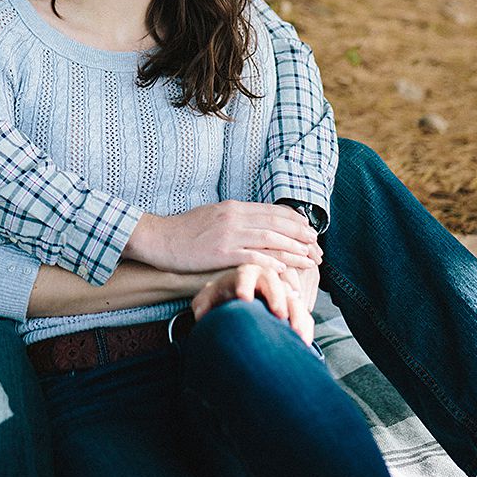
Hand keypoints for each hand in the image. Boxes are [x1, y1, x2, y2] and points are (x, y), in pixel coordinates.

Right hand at [123, 200, 321, 273]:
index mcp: (233, 207)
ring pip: (270, 239)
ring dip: (294, 250)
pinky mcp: (221, 252)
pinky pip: (253, 256)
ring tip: (310, 261)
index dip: (295, 222)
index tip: (310, 232)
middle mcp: (234, 216)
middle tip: (318, 249)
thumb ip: (234, 219)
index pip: (273, 211)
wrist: (158, 238)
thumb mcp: (212, 216)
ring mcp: (228, 234)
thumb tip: (254, 225)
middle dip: (302, 237)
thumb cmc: (183, 231)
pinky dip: (273, 263)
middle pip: (277, 224)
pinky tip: (286, 270)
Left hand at [191, 263, 315, 346]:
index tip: (243, 299)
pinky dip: (305, 327)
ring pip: (293, 298)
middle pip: (274, 283)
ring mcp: (283, 293)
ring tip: (296, 332)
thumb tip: (201, 313)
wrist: (239, 302)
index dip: (245, 285)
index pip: (245, 274)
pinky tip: (303, 342)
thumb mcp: (210, 297)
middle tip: (278, 313)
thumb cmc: (224, 297)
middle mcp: (267, 279)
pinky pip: (303, 315)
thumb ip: (203, 303)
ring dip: (296, 313)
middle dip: (276, 297)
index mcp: (245, 273)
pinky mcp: (293, 308)